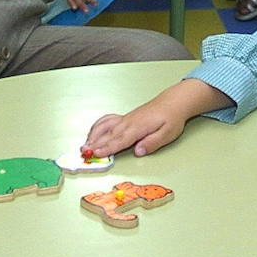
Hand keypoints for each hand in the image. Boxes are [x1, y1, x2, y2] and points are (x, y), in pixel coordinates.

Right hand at [84, 78, 232, 156]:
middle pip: (109, 135)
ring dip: (94, 136)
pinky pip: (108, 121)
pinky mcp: (125, 118)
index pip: (120, 140)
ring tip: (84, 144)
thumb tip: (138, 152)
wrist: (172, 102)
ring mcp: (126, 119)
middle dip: (96, 144)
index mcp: (139, 127)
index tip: (97, 153)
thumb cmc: (171, 118)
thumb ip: (152, 143)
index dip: (107, 148)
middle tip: (84, 151)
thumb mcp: (168, 133)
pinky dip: (98, 126)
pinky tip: (93, 132)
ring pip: (106, 128)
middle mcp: (129, 122)